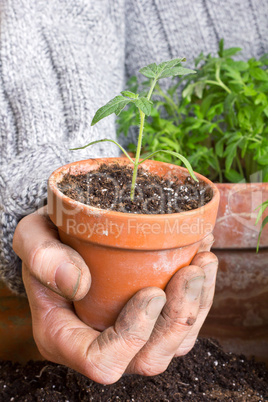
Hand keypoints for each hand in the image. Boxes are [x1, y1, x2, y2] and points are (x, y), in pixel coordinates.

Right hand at [13, 206, 216, 383]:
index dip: (132, 335)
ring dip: (197, 306)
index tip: (152, 293)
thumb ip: (42, 257)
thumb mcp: (32, 237)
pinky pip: (183, 323)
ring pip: (174, 344)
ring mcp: (129, 335)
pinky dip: (200, 295)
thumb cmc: (47, 240)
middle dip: (178, 318)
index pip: (102, 360)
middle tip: (191, 271)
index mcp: (65, 336)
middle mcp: (100, 344)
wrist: (64, 237)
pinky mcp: (149, 320)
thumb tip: (77, 282)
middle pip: (148, 359)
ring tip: (203, 262)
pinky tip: (202, 259)